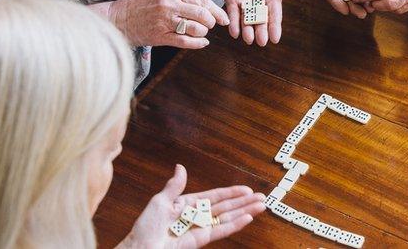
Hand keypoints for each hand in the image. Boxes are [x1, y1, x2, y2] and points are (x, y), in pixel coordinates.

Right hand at [105, 0, 229, 48]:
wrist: (119, 18)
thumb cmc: (143, 5)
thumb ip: (184, 0)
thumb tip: (209, 9)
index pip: (202, 1)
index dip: (217, 11)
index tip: (224, 18)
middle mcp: (170, 5)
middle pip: (202, 14)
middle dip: (212, 22)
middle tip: (212, 25)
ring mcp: (165, 21)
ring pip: (196, 28)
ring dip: (203, 32)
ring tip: (201, 32)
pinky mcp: (160, 36)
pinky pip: (186, 42)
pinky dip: (198, 43)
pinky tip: (202, 42)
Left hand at [118, 164, 264, 248]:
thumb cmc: (146, 227)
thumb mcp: (160, 201)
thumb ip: (175, 186)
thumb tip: (180, 167)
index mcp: (187, 205)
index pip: (214, 196)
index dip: (231, 192)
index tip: (246, 189)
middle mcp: (197, 216)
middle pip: (225, 207)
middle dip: (244, 202)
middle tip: (261, 197)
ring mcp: (201, 228)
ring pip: (227, 218)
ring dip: (245, 211)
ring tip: (261, 206)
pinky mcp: (201, 240)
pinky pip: (221, 230)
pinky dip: (235, 224)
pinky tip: (247, 218)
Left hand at [217, 0, 309, 45]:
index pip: (274, 13)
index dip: (275, 26)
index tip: (275, 38)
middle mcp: (259, 3)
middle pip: (261, 20)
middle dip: (261, 31)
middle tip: (262, 42)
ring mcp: (244, 3)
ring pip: (247, 19)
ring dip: (247, 30)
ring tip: (248, 39)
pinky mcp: (232, 0)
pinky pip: (233, 13)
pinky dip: (233, 23)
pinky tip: (234, 33)